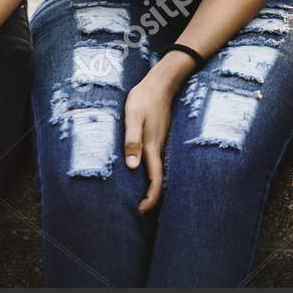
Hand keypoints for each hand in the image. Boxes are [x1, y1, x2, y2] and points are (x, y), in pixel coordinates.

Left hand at [122, 68, 178, 211]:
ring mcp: (160, 141)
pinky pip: (156, 159)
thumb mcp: (133, 117)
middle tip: (140, 208)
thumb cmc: (144, 98)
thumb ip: (132, 140)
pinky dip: (151, 171)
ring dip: (151, 184)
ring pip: (158, 169)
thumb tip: (131, 166)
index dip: (151, 197)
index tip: (142, 209)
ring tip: (139, 195)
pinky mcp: (158, 136)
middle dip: (151, 195)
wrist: (161, 82)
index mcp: (152, 146)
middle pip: (158, 177)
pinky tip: (142, 170)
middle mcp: (158, 147)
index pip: (155, 178)